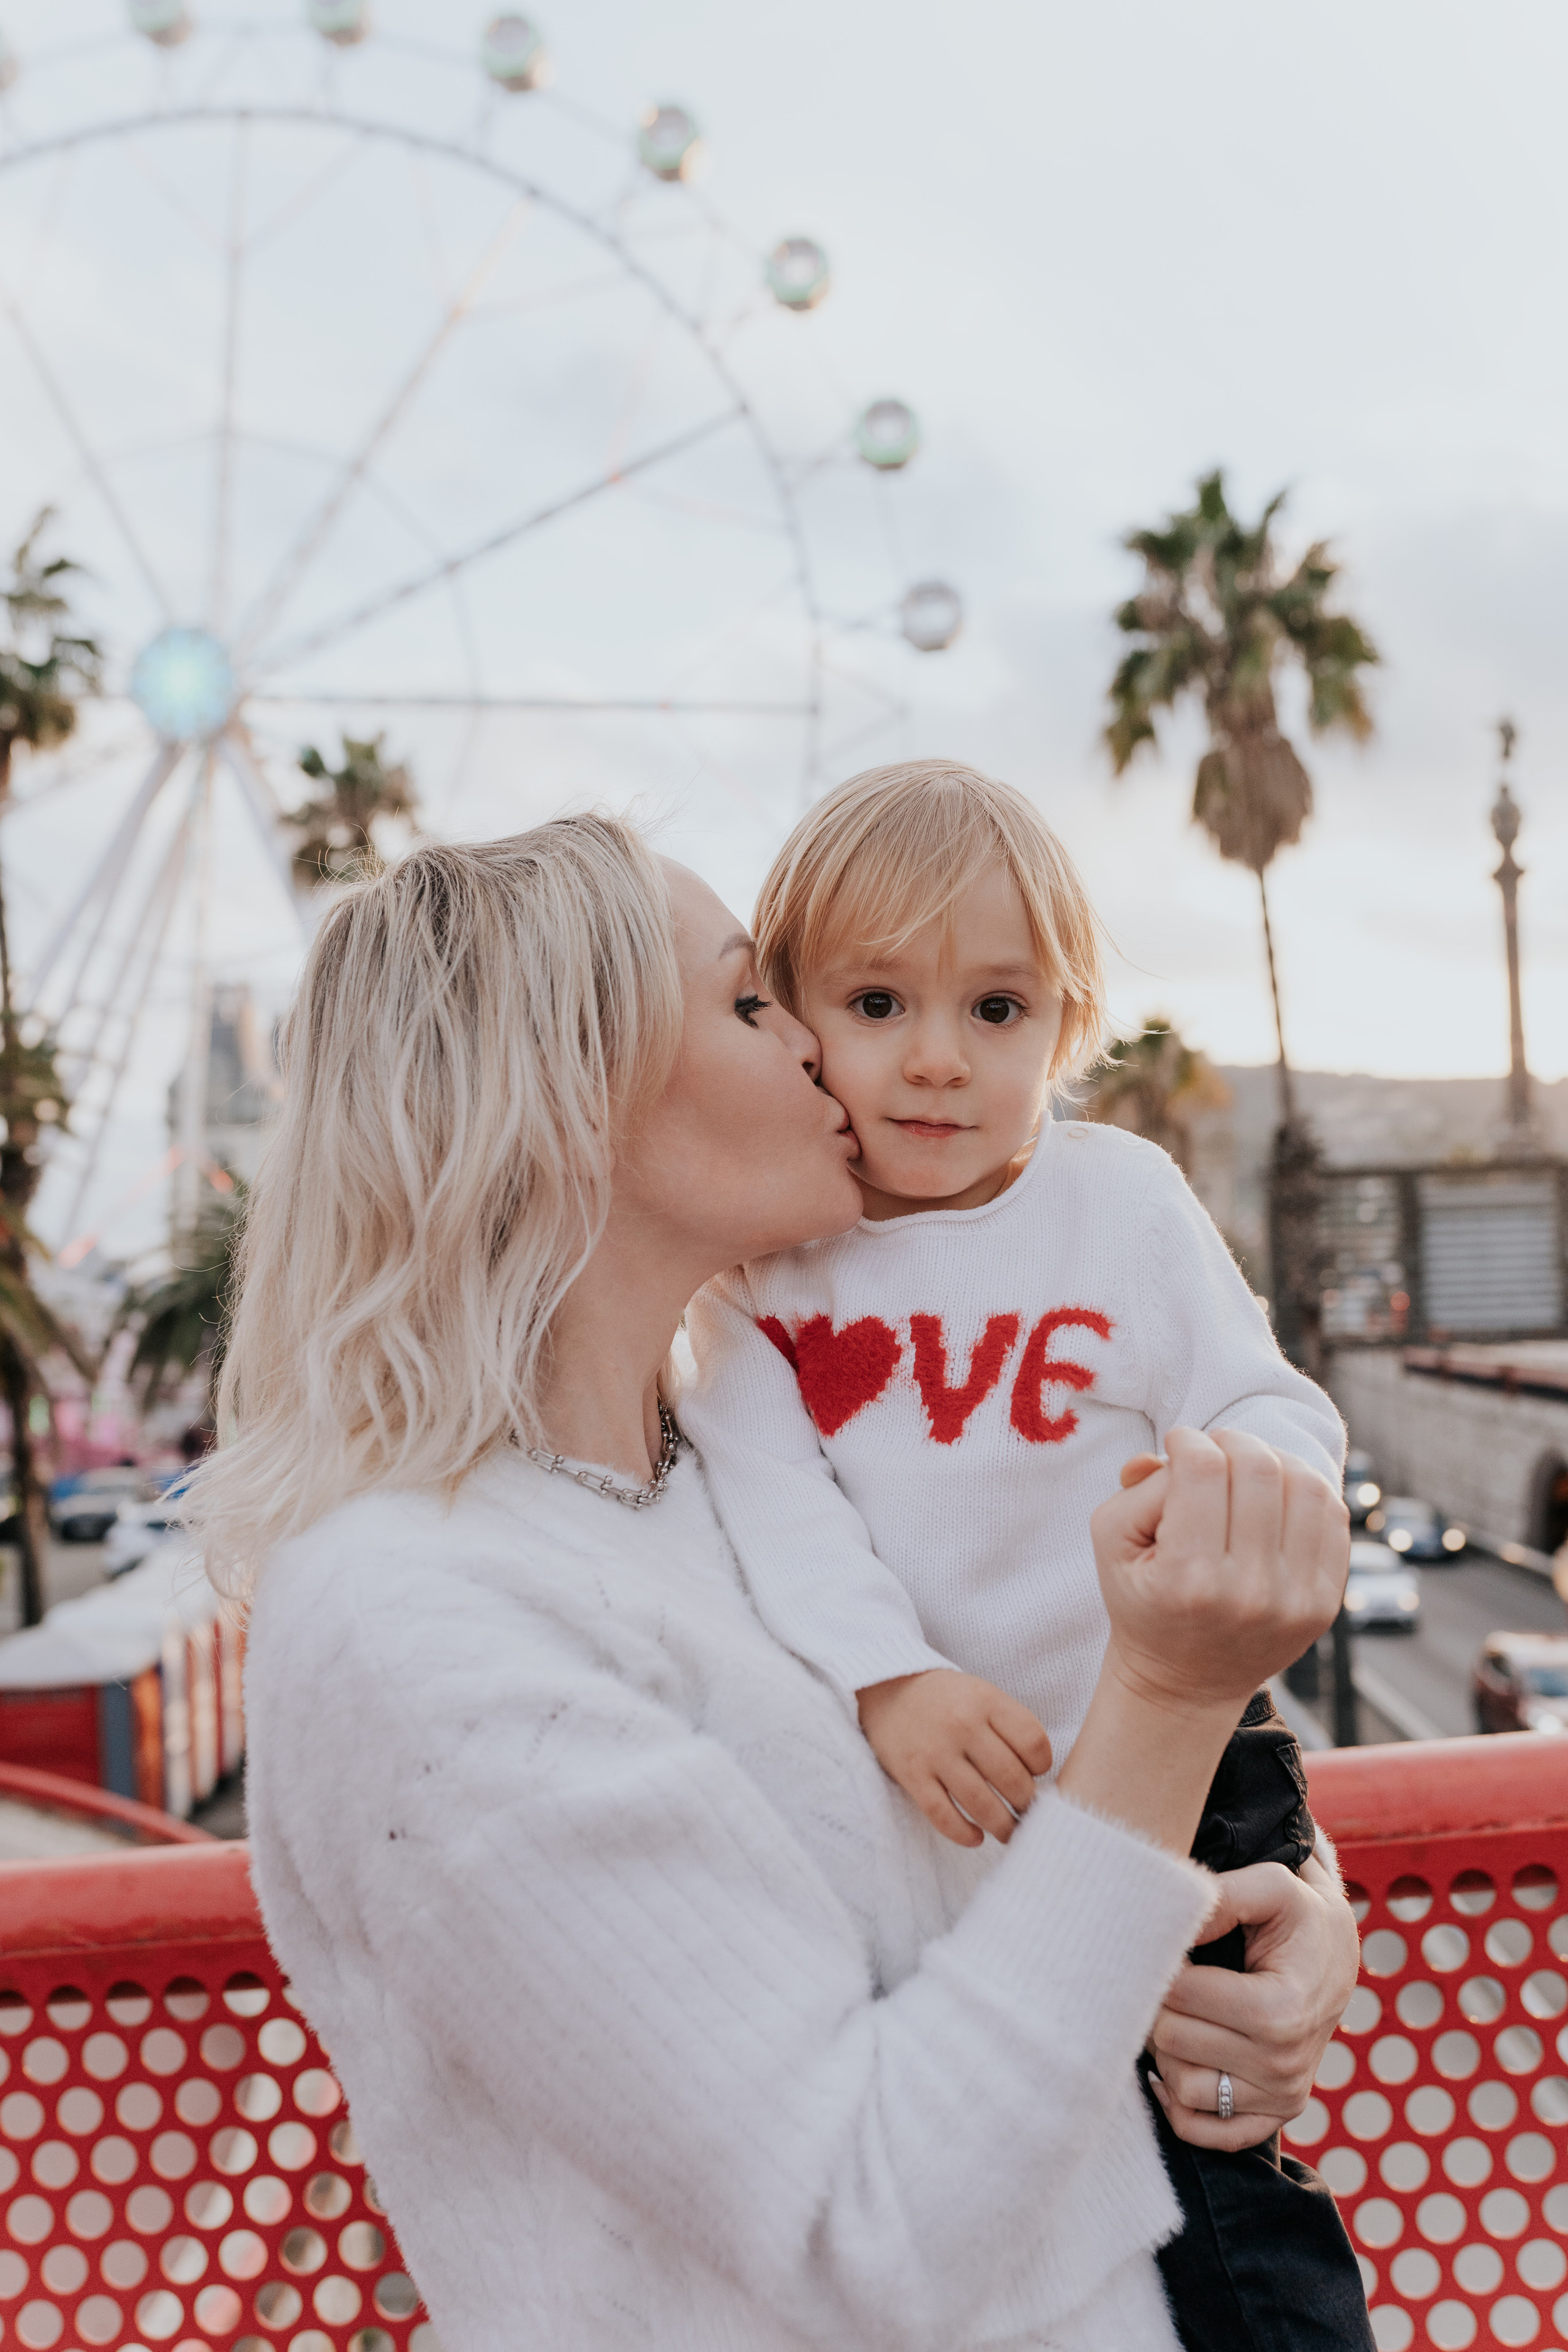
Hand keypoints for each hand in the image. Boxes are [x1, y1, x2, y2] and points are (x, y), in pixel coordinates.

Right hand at [857, 1670, 1051, 1848]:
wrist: (886, 1690)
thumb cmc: (945, 1699)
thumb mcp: (981, 1694)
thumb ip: (1009, 1726)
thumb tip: (1037, 1778)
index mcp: (985, 1700)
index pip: (1032, 1742)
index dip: (1043, 1765)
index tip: (1037, 1774)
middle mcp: (962, 1725)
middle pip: (1011, 1778)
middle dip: (1026, 1802)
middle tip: (1027, 1810)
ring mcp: (935, 1752)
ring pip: (981, 1804)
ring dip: (1002, 1826)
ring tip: (1009, 1832)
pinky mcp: (912, 1775)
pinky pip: (943, 1816)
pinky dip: (964, 1833)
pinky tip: (976, 1838)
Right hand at [1091, 1427, 1348, 1719]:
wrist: (1187, 1681)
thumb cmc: (1146, 1602)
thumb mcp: (1112, 1547)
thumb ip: (1136, 1489)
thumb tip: (1171, 1453)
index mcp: (1187, 1579)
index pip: (1202, 1469)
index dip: (1187, 1441)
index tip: (1179, 1445)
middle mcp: (1248, 1592)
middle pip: (1258, 1468)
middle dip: (1231, 1441)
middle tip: (1213, 1451)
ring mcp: (1295, 1600)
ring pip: (1305, 1484)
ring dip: (1273, 1459)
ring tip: (1247, 1470)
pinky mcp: (1326, 1603)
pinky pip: (1333, 1517)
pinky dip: (1306, 1489)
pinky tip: (1277, 1496)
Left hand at [1147, 1851, 1360, 2149]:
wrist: (1337, 1956)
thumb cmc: (1299, 1917)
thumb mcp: (1271, 1886)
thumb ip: (1221, 1896)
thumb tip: (1171, 1923)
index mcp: (1281, 2010)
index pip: (1179, 1995)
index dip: (1159, 1963)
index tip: (1166, 1945)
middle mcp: (1284, 2064)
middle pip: (1172, 2040)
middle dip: (1156, 2003)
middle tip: (1165, 1977)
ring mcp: (1281, 2097)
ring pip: (1180, 2088)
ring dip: (1165, 2049)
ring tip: (1177, 2012)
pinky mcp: (1274, 2116)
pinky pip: (1205, 2133)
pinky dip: (1178, 2104)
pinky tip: (1174, 2063)